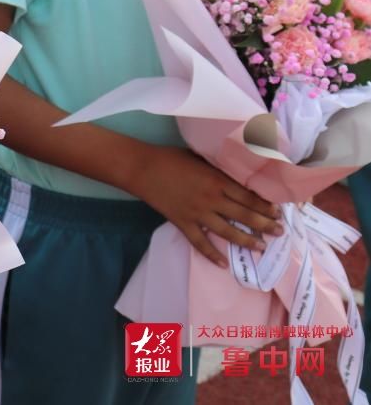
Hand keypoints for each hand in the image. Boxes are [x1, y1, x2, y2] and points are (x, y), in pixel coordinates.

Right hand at [132, 145, 282, 266]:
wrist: (142, 168)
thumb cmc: (170, 158)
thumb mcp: (200, 157)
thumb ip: (218, 167)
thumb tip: (236, 171)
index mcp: (217, 180)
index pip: (248, 196)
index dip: (265, 206)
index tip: (277, 212)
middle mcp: (212, 199)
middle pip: (244, 215)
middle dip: (264, 225)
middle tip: (279, 232)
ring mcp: (197, 213)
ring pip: (227, 231)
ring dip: (246, 240)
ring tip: (261, 247)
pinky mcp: (182, 223)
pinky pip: (199, 242)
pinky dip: (211, 254)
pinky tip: (223, 265)